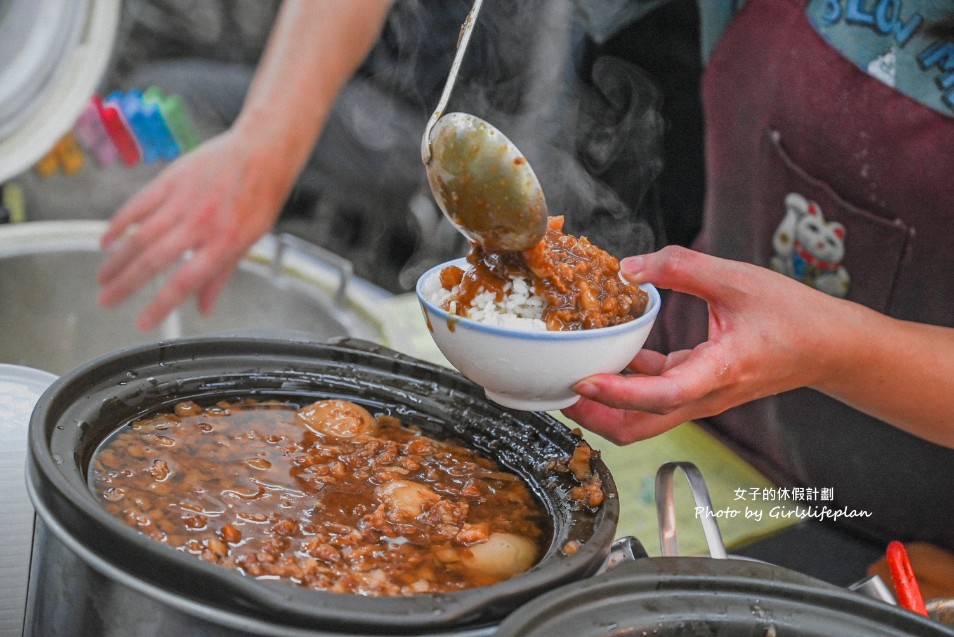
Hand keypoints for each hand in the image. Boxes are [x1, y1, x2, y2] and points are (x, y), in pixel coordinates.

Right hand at [97, 127, 287, 329]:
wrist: (262, 151)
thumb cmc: (260, 197)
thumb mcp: (249, 241)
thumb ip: (221, 276)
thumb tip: (204, 309)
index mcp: (224, 243)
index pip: (185, 282)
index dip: (161, 305)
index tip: (142, 322)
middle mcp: (201, 223)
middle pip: (154, 260)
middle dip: (125, 285)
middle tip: (106, 301)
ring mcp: (183, 200)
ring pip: (140, 235)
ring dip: (116, 260)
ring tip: (103, 278)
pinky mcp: (171, 179)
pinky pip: (138, 205)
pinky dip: (119, 223)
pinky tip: (106, 240)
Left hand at [562, 245, 835, 442]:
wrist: (830, 346)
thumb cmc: (794, 317)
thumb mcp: (738, 279)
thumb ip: (681, 268)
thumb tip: (628, 268)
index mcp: (719, 372)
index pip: (660, 395)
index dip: (617, 393)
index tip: (581, 381)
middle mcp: (706, 396)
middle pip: (639, 427)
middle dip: (594, 416)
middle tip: (557, 392)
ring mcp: (701, 398)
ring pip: (643, 418)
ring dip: (606, 404)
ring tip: (570, 376)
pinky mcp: (698, 388)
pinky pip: (655, 395)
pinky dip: (627, 383)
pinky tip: (612, 354)